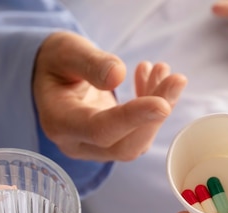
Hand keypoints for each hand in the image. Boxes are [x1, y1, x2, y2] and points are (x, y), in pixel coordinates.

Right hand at [33, 31, 186, 160]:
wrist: (51, 75)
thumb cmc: (56, 61)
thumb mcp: (66, 51)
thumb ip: (89, 63)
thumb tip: (117, 76)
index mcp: (59, 122)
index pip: (99, 130)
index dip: (132, 119)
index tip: (162, 104)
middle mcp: (77, 143)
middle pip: (124, 146)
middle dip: (155, 117)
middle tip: (176, 79)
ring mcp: (95, 148)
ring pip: (137, 141)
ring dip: (159, 107)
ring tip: (164, 70)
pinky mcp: (112, 143)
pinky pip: (140, 133)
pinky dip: (153, 107)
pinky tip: (153, 76)